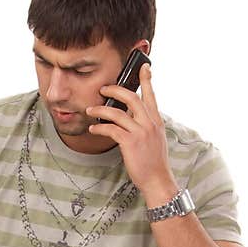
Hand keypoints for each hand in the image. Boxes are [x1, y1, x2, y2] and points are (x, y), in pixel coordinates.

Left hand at [85, 64, 175, 200]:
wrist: (157, 180)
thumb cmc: (153, 162)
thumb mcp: (155, 139)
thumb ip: (145, 125)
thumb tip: (131, 116)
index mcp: (156, 121)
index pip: (151, 95)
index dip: (147, 79)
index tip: (144, 66)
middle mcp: (150, 123)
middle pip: (131, 97)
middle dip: (115, 89)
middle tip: (103, 88)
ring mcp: (140, 132)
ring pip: (117, 112)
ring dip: (100, 109)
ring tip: (90, 110)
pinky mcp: (130, 142)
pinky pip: (110, 129)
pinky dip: (99, 128)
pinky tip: (93, 129)